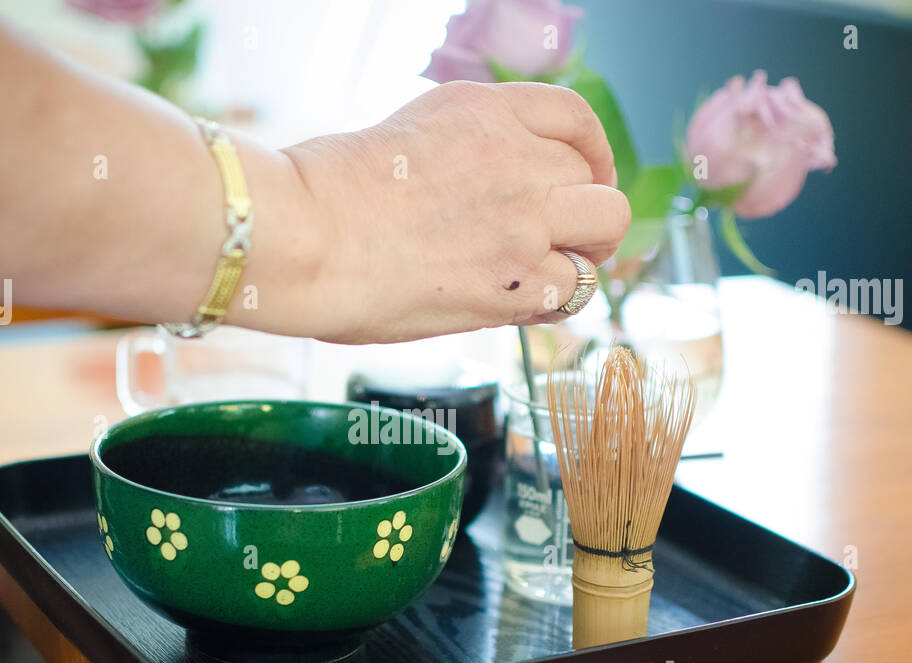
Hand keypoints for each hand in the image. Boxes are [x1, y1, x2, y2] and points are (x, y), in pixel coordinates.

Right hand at [273, 81, 630, 343]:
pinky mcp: (517, 280)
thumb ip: (464, 154)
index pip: (573, 118)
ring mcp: (524, 218)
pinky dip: (555, 299)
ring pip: (605, 229)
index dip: (591, 152)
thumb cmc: (325, 196)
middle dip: (587, 209)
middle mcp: (517, 156)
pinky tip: (522, 303)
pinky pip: (574, 290)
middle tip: (569, 237)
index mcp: (484, 110)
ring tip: (551, 273)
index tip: (587, 174)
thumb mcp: (408, 137)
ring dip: (585, 253)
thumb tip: (485, 195)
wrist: (306, 237)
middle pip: (595, 178)